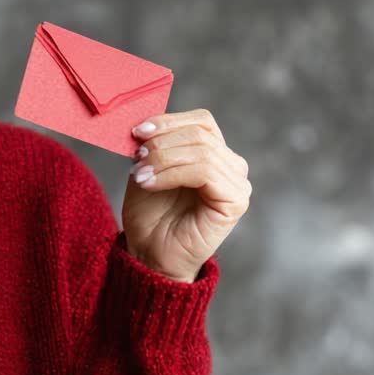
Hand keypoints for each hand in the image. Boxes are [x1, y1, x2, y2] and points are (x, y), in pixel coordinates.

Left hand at [122, 109, 250, 282]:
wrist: (151, 253)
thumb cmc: (151, 212)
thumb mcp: (147, 166)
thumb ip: (154, 143)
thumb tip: (147, 121)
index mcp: (213, 153)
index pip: (201, 121)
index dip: (169, 121)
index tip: (138, 131)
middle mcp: (231, 165)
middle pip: (200, 133)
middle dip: (162, 142)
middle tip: (136, 157)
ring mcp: (237, 183)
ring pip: (202, 151)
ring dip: (163, 159)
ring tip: (140, 174)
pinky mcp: (235, 201)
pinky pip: (205, 172)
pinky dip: (172, 173)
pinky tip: (150, 183)